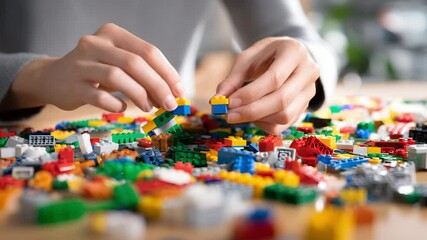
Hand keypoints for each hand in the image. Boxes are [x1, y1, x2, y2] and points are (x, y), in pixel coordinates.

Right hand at [7, 23, 182, 111]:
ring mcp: (81, 63)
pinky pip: (98, 95)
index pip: (148, 51)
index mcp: (113, 34)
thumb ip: (143, 76)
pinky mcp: (72, 84)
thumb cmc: (95, 72)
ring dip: (139, 95)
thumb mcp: (119, 66)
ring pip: (117, 76)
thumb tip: (171, 95)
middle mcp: (96, 43)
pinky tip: (122, 107)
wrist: (54, 78)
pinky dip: (116, 103)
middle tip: (169, 105)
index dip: (167, 73)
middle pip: (135, 63)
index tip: (179, 92)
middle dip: (158, 85)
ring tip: (148, 107)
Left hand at [215, 37, 319, 133]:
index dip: (250, 94)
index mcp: (294, 52)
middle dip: (252, 111)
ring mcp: (310, 92)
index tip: (228, 103)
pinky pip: (283, 125)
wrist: (289, 57)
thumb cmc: (266, 56)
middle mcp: (308, 72)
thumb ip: (232, 79)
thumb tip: (217, 101)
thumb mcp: (247, 59)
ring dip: (257, 119)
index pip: (274, 78)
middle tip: (228, 116)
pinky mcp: (305, 108)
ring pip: (284, 115)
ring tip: (238, 113)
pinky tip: (251, 116)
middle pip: (281, 100)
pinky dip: (263, 124)